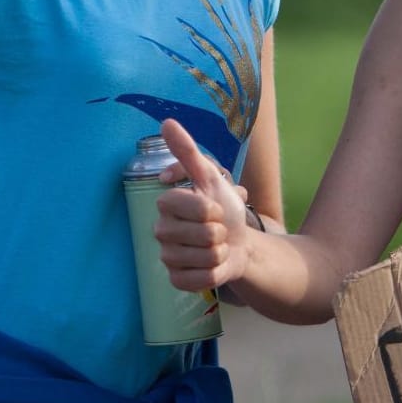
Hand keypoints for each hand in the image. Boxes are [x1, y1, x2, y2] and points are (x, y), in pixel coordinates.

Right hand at [155, 118, 253, 291]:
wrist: (240, 245)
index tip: (215, 209)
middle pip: (201, 234)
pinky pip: (198, 280)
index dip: (212, 209)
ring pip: (203, 257)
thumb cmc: (225, 209)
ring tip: (216, 248)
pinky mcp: (176, 280)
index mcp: (166, 205)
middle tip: (217, 231)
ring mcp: (167, 258)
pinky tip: (212, 266)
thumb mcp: (211, 177)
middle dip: (220, 233)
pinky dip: (213, 274)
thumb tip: (166, 122)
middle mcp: (161, 231)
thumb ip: (187, 151)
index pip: (192, 206)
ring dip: (219, 253)